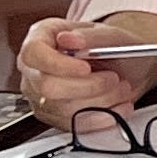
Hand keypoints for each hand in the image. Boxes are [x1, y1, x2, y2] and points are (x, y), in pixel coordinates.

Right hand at [17, 17, 156, 124]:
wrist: (123, 65)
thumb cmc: (110, 45)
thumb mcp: (108, 33)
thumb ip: (90, 35)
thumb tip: (70, 39)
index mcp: (41, 37)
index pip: (34, 53)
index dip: (59, 64)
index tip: (86, 68)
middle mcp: (34, 67)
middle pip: (47, 87)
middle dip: (88, 86)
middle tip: (113, 78)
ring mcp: (39, 94)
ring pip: (62, 108)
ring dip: (100, 101)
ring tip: (121, 89)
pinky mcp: (52, 115)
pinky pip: (72, 124)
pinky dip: (101, 117)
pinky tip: (118, 106)